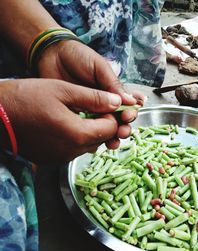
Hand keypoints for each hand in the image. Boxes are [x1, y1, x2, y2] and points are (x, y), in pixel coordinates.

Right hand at [0, 79, 129, 163]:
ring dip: (89, 131)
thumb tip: (117, 102)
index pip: (110, 129)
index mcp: (77, 135)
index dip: (111, 115)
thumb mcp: (63, 90)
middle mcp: (71, 152)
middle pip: (101, 139)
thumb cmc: (26, 97)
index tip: (104, 104)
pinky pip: (73, 150)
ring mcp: (60, 158)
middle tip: (92, 107)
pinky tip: (64, 124)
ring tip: (77, 114)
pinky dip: (75, 138)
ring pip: (88, 145)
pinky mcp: (51, 160)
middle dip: (102, 123)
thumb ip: (94, 98)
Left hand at [37, 39, 144, 146]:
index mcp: (114, 91)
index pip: (129, 106)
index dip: (132, 113)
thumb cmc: (78, 57)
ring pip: (105, 130)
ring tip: (112, 143)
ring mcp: (91, 112)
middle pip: (120, 122)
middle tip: (122, 132)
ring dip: (112, 138)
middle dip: (124, 129)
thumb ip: (113, 84)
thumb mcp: (99, 67)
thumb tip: (132, 102)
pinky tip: (95, 145)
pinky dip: (93, 140)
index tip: (128, 115)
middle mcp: (105, 103)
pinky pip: (86, 131)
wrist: (52, 55)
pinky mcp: (76, 118)